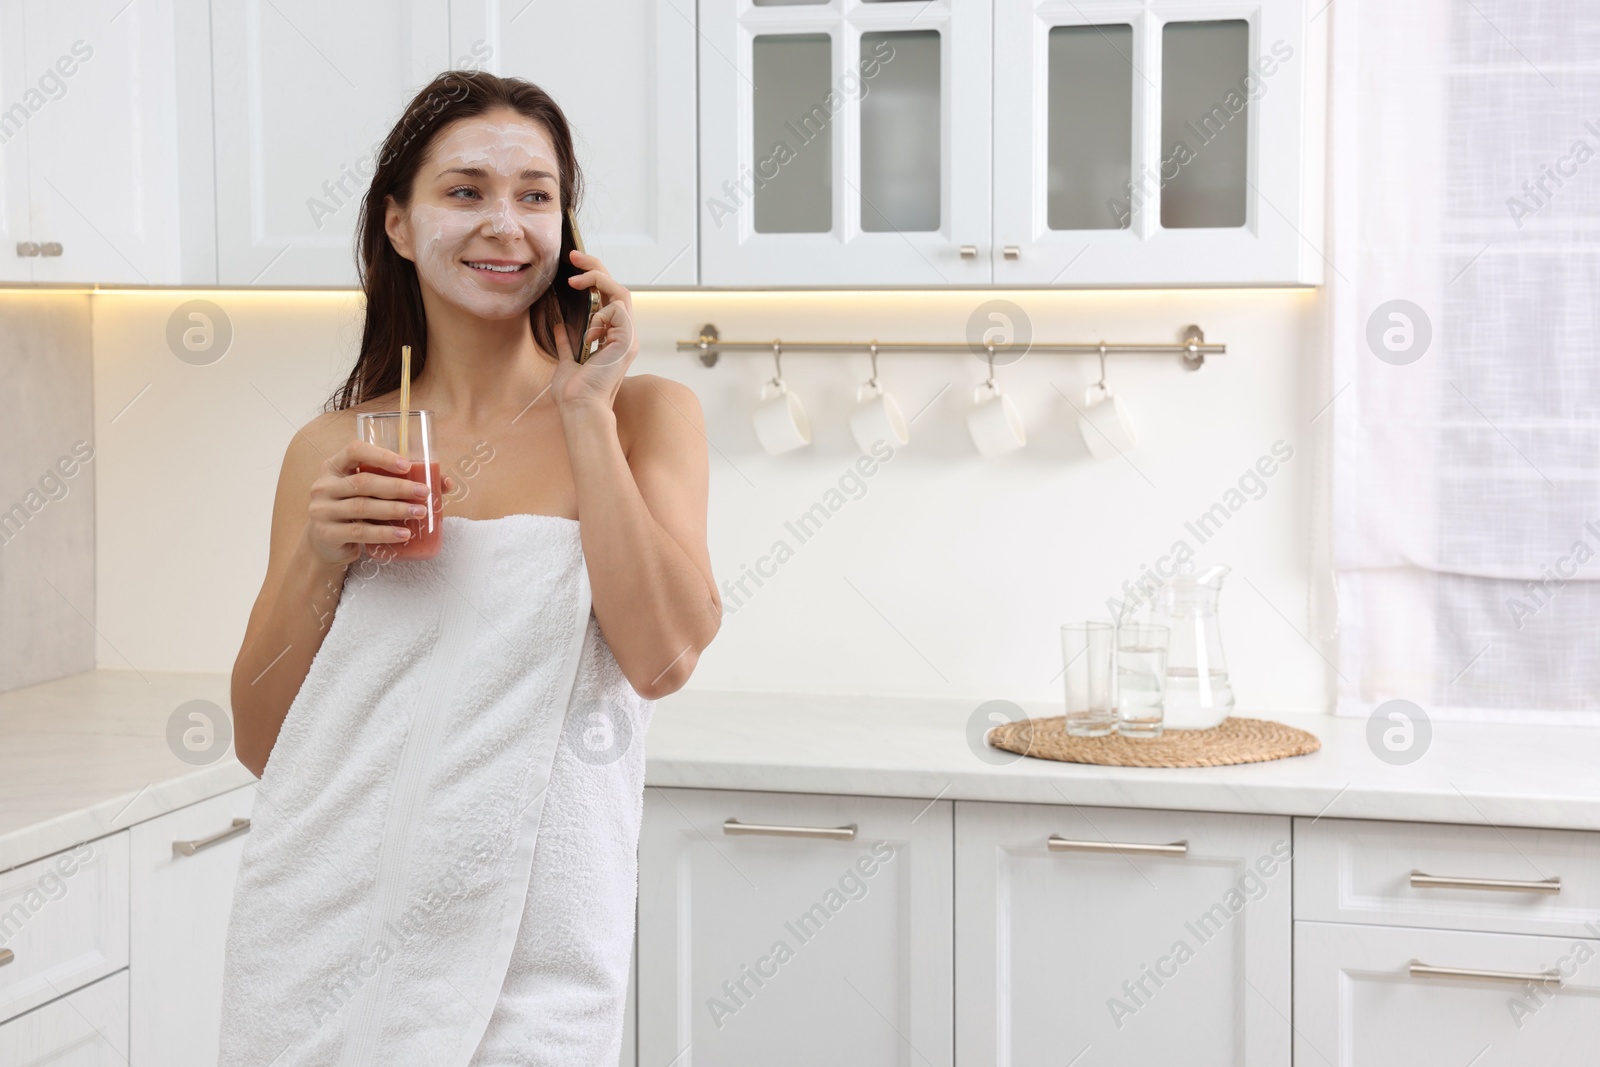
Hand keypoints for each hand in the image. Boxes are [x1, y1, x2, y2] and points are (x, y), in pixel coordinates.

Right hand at [304, 440, 451, 564]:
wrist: (326, 544)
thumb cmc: (356, 511)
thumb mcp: (371, 493)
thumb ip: (399, 483)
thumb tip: (446, 482)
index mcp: (334, 466)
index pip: (354, 450)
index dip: (381, 455)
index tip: (407, 465)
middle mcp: (324, 485)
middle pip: (364, 481)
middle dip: (397, 487)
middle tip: (424, 492)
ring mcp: (322, 510)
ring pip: (363, 507)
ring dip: (395, 509)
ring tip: (420, 512)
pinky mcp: (327, 534)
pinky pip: (359, 531)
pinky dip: (384, 532)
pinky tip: (403, 533)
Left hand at [551, 248, 637, 413]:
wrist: (580, 408)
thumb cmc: (574, 392)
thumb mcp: (565, 360)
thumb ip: (565, 342)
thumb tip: (559, 326)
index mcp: (612, 338)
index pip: (608, 299)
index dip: (593, 279)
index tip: (572, 268)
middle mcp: (623, 335)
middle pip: (617, 289)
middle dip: (596, 267)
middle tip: (574, 256)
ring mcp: (628, 337)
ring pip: (621, 292)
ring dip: (597, 280)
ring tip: (574, 280)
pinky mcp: (627, 341)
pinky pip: (617, 310)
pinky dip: (599, 315)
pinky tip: (588, 334)